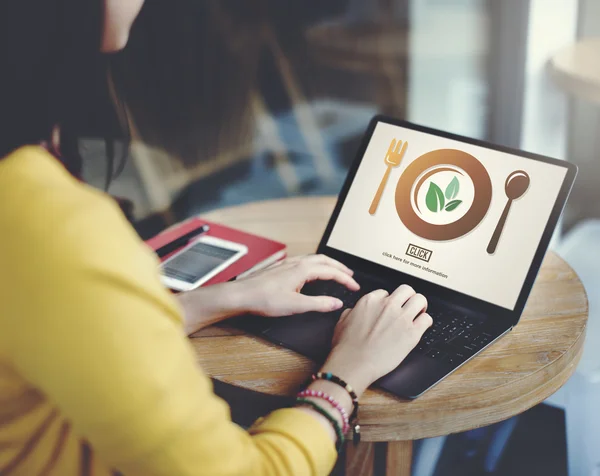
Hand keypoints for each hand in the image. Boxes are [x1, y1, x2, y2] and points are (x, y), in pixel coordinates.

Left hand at [234, 255, 359, 316]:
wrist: (241, 295)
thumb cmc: (263, 299)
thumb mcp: (296, 305)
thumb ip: (319, 304)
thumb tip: (336, 303)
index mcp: (303, 269)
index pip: (331, 271)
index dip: (345, 279)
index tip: (355, 287)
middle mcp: (296, 263)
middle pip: (325, 260)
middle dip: (340, 267)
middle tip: (350, 276)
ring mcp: (287, 264)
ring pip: (314, 258)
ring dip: (328, 264)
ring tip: (335, 271)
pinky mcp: (280, 268)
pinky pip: (304, 260)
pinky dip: (315, 264)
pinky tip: (311, 271)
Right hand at [321, 285, 431, 395]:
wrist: (354, 364)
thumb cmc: (346, 347)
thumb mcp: (342, 321)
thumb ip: (352, 311)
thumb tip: (355, 311)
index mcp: (370, 301)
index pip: (386, 292)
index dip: (389, 301)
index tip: (390, 309)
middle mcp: (387, 306)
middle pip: (407, 290)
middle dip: (408, 298)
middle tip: (408, 306)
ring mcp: (401, 318)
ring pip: (420, 300)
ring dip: (420, 306)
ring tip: (418, 314)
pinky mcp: (412, 333)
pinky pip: (427, 319)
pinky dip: (425, 322)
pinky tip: (421, 327)